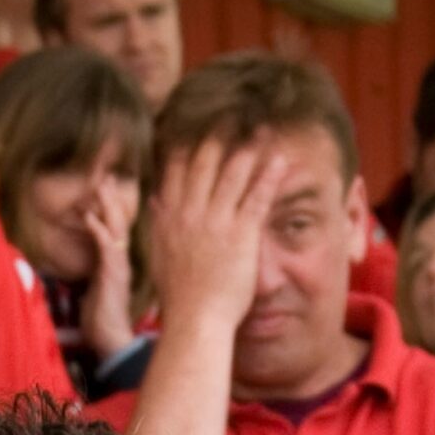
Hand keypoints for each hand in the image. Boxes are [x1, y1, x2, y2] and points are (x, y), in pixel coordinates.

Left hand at [77, 183, 137, 357]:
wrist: (111, 341)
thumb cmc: (101, 320)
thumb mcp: (96, 289)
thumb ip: (95, 272)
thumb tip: (88, 263)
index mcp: (116, 263)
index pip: (115, 229)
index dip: (110, 208)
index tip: (104, 187)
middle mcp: (121, 261)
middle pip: (119, 222)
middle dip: (111, 198)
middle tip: (105, 175)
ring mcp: (119, 266)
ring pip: (116, 229)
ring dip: (108, 206)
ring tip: (101, 184)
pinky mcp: (113, 274)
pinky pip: (106, 246)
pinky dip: (98, 229)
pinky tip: (90, 215)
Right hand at [146, 137, 284, 337]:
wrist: (195, 317)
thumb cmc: (180, 295)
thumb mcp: (160, 253)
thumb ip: (159, 223)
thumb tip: (153, 202)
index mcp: (170, 216)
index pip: (176, 171)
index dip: (189, 147)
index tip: (198, 128)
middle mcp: (190, 212)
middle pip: (203, 165)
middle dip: (218, 138)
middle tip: (231, 117)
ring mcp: (215, 221)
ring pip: (231, 176)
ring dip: (248, 150)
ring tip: (261, 130)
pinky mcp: (241, 234)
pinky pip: (257, 198)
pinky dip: (269, 177)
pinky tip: (280, 160)